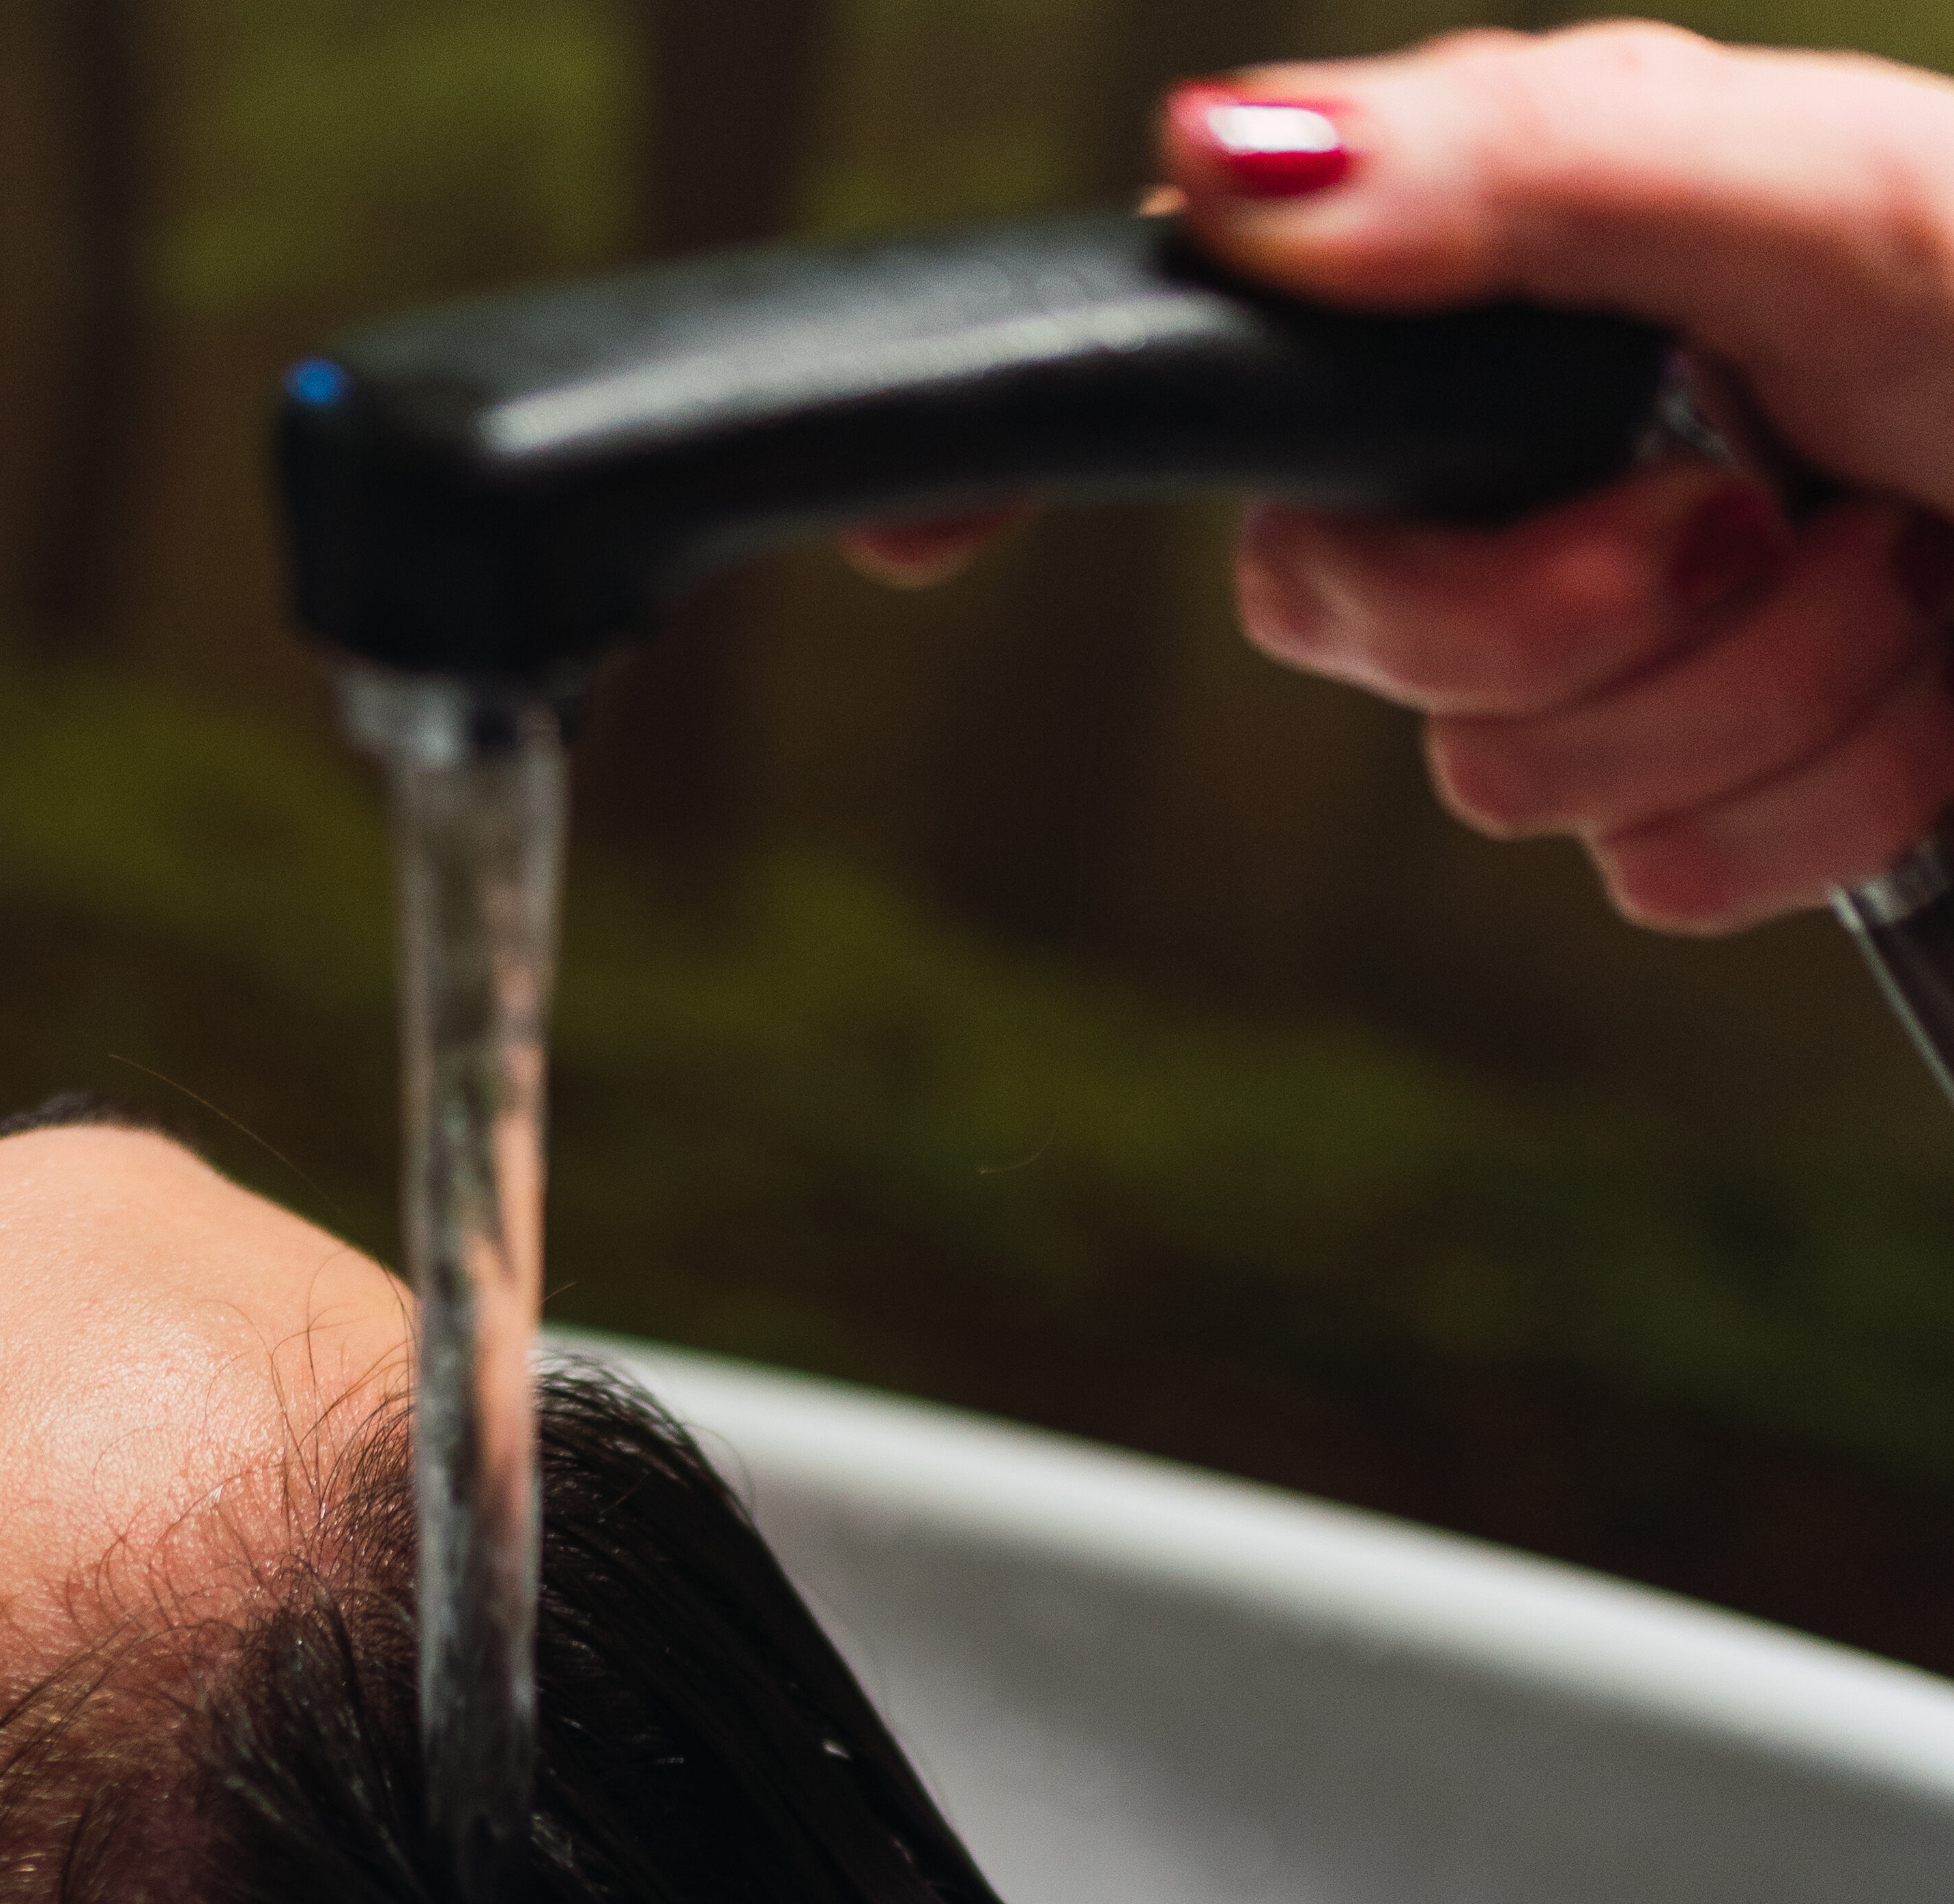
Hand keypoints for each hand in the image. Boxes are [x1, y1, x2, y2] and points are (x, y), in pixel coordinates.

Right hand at [848, 24, 1953, 931]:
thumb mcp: (1829, 198)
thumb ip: (1530, 175)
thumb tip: (1221, 170)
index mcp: (1546, 296)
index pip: (1233, 358)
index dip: (1050, 441)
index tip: (902, 540)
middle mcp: (1559, 463)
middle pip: (1341, 631)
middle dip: (1561, 609)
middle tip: (1749, 513)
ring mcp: (1638, 639)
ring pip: (1507, 784)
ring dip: (1742, 707)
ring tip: (1900, 582)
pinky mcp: (1728, 791)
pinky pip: (1647, 883)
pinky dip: (1808, 806)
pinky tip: (1922, 695)